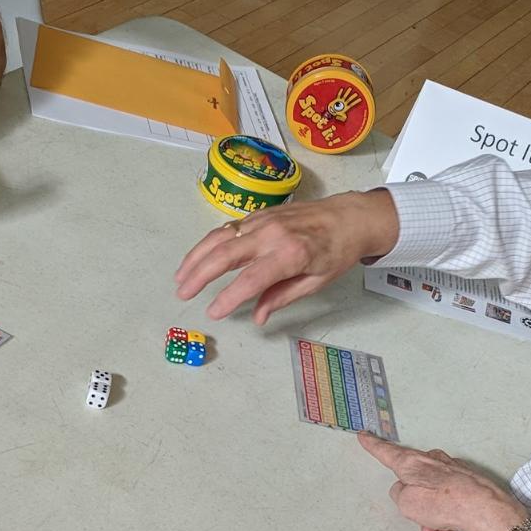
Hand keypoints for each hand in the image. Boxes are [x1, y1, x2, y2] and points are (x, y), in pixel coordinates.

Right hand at [174, 188, 399, 324]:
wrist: (350, 216)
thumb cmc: (337, 251)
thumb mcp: (316, 281)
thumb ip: (282, 297)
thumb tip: (257, 317)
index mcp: (290, 254)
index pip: (250, 280)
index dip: (228, 298)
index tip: (213, 313)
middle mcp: (272, 235)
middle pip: (226, 254)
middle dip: (199, 275)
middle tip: (183, 293)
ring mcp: (263, 221)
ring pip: (220, 237)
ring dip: (196, 256)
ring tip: (181, 276)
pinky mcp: (259, 214)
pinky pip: (228, 228)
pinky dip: (208, 243)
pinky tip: (198, 257)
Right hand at [358, 432, 529, 530]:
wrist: (484, 509)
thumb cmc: (444, 503)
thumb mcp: (406, 503)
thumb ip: (399, 494)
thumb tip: (405, 491)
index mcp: (413, 463)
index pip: (387, 452)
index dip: (374, 446)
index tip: (365, 436)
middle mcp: (433, 461)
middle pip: (414, 481)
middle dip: (415, 505)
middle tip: (420, 522)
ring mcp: (452, 469)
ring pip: (433, 494)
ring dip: (432, 515)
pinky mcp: (468, 481)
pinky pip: (449, 498)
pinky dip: (447, 514)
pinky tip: (451, 529)